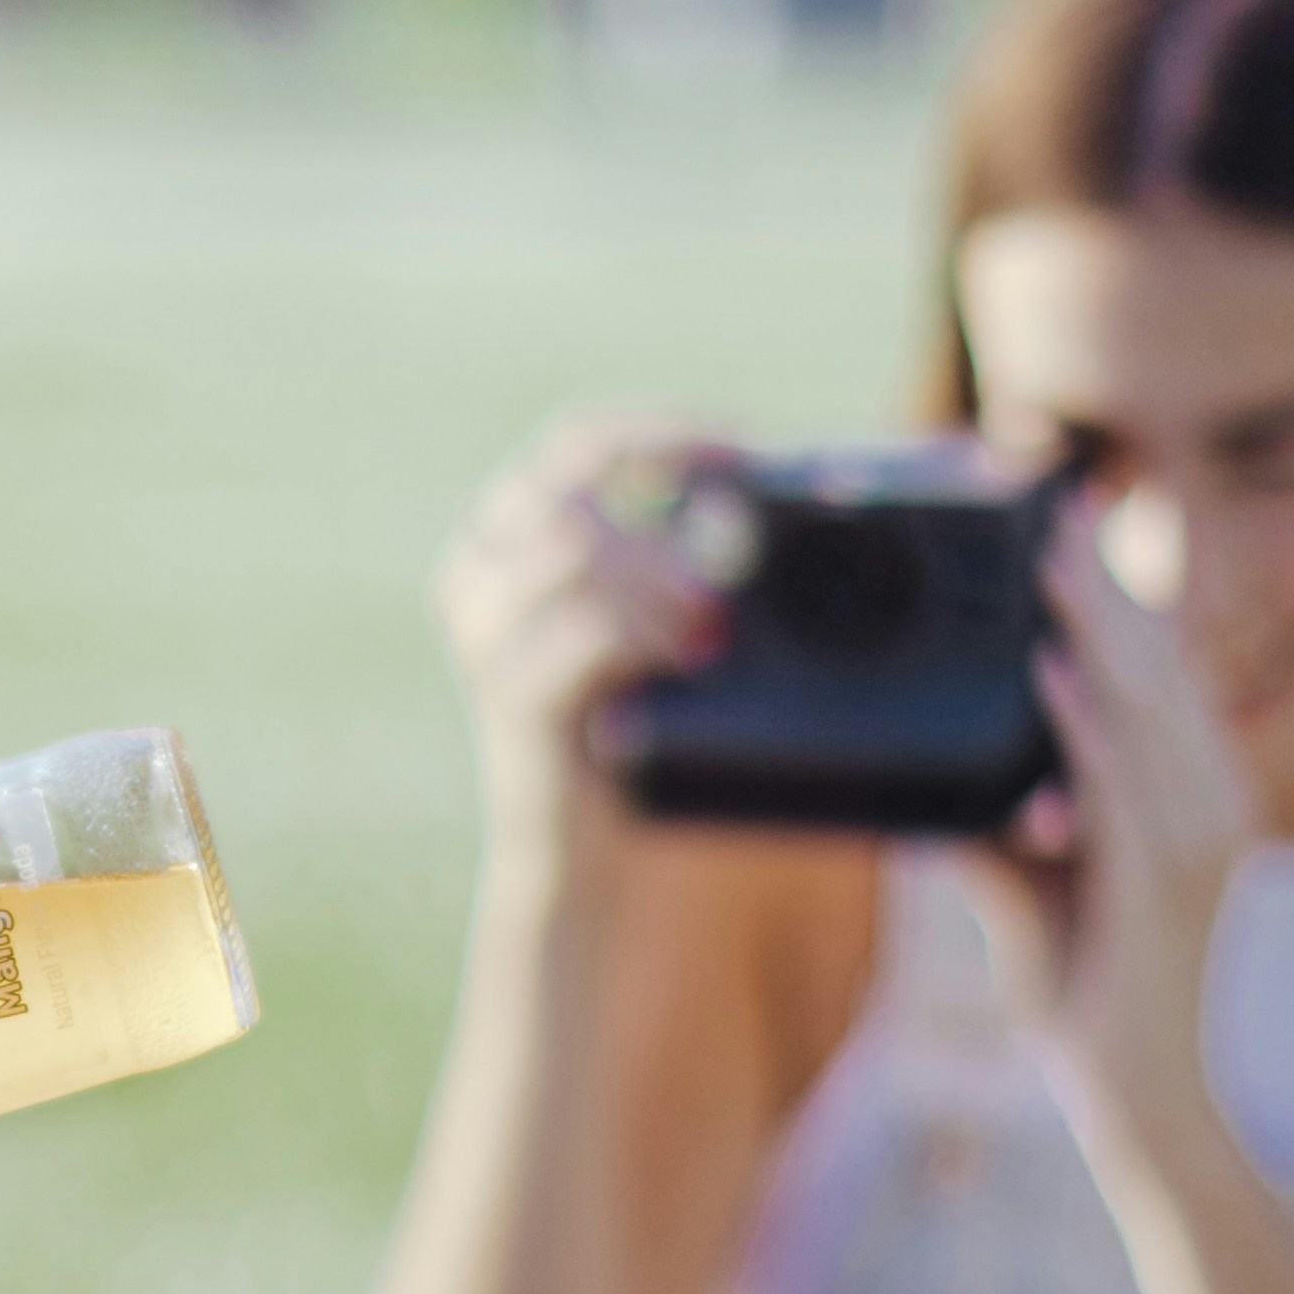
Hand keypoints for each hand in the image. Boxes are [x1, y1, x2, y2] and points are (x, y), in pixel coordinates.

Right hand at [434, 412, 729, 872]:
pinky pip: (588, 624)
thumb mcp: (668, 619)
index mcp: (511, 540)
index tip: (745, 454)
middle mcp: (480, 576)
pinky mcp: (508, 696)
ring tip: (701, 639)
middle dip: (664, 523)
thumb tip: (813, 464)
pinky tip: (678, 668)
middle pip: (572, 486)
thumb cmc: (645, 730)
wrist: (596, 860)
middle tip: (725, 571)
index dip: (663, 433)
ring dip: (661, 581)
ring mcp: (484, 636)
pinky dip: (651, 636)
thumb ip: (702, 545)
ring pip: (574, 541)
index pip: (578, 441)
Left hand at [949, 504, 1258, 1182]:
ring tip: (1049, 559)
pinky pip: (1120, 779)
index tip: (1070, 527)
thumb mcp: (1035, 892)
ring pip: (1143, 705)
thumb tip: (931, 793)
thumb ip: (996, 833)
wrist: (1141, 1097)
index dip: (1120, 597)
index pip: (1160, 674)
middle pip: (1156, 668)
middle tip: (1055, 507)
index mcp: (1196, 794)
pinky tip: (1045, 667)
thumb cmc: (1093, 993)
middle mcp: (1210, 802)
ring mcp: (1198, 838)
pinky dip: (1082, 719)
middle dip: (1104, 584)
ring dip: (1094, 624)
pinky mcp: (1166, 877)